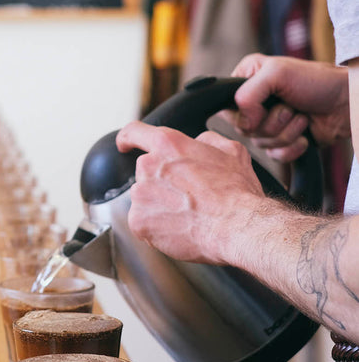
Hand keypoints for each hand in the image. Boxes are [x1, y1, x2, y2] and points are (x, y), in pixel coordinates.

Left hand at [115, 122, 268, 265]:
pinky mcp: (138, 221)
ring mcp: (141, 194)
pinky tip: (179, 229)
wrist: (236, 227)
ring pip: (144, 198)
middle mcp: (149, 165)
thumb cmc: (237, 192)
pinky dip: (156, 227)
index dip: (128, 138)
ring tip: (187, 215)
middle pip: (146, 172)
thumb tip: (198, 141)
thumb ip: (207, 140)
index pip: (135, 132)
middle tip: (187, 197)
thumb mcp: (231, 150)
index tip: (124, 144)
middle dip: (162, 182)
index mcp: (168, 144)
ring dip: (159, 205)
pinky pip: (143, 222)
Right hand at [230, 54, 349, 161]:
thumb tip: (242, 122)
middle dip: (271, 122)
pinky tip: (305, 134)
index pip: (227, 106)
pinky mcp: (283, 141)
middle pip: (244, 129)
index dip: (244, 113)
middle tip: (289, 107)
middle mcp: (255, 102)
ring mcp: (269, 122)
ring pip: (261, 144)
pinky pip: (276, 156)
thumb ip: (247, 94)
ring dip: (286, 132)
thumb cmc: (316, 81)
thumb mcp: (276, 73)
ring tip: (301, 116)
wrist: (345, 102)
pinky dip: (293, 148)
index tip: (262, 107)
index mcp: (247, 80)